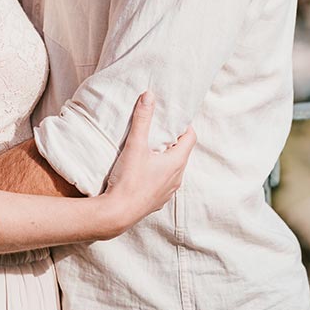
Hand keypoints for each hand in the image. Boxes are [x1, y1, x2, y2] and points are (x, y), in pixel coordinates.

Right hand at [104, 92, 195, 233]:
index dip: (184, 126)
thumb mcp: (135, 145)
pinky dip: (157, 173)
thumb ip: (142, 119)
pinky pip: (163, 183)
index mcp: (176, 162)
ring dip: (165, 158)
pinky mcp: (157, 201)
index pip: (190, 138)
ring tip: (149, 149)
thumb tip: (149, 95)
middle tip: (158, 130)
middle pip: (181, 153)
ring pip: (173, 169)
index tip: (173, 119)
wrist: (118, 213)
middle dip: (172, 140)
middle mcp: (177, 178)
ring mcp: (168, 192)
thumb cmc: (129, 179)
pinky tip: (142, 171)